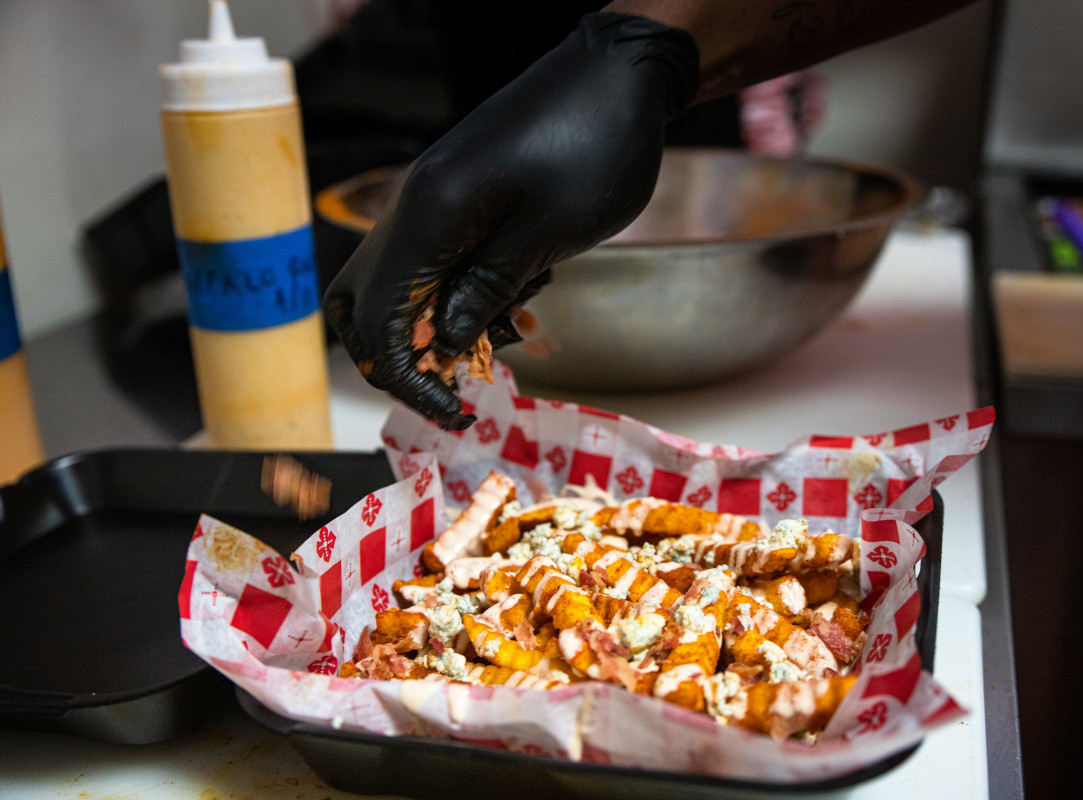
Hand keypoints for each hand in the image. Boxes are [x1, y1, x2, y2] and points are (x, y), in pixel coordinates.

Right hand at [323, 12, 697, 429]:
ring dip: (427, 328)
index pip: (381, 321)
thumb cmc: (595, 145)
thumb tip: (439, 344)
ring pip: (390, 286)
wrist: (617, 74)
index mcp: (430, 215)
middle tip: (456, 385)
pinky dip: (453, 296)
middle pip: (360, 305)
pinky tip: (511, 302)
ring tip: (496, 337)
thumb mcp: (549, 233)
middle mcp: (414, 207)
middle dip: (399, 357)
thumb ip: (486, 290)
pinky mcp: (454, 200)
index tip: (454, 411)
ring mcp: (431, 202)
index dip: (408, 379)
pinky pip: (430, 263)